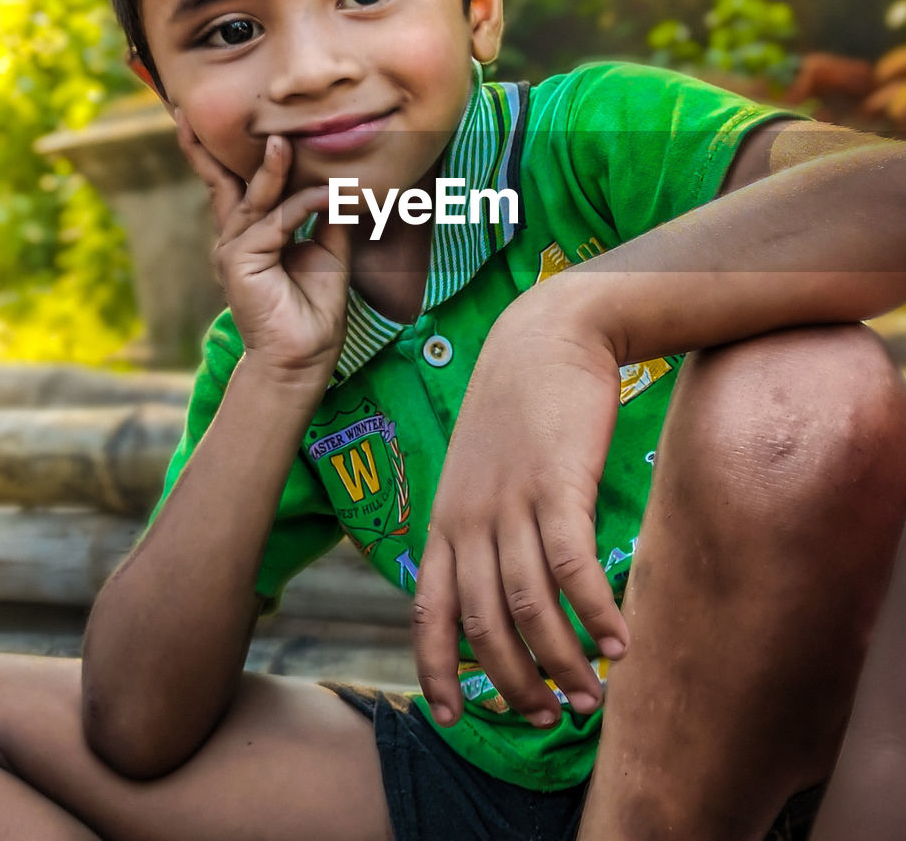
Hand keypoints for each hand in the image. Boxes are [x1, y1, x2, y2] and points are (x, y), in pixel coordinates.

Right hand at [176, 113, 349, 386]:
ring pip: (255, 198)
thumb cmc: (313, 309)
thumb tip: (337, 183)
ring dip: (272, 168)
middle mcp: (235, 239)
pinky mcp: (241, 260)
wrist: (303, 358)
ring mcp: (234, 250)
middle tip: (189, 113)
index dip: (219, 156)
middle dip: (205, 148)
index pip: (232, 187)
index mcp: (250, 236)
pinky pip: (276, 221)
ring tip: (284, 141)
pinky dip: (304, 205)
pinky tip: (329, 196)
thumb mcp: (327, 251)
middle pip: (221, 184)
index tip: (200, 124)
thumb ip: (325, 217)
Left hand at [413, 288, 627, 727]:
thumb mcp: (479, 468)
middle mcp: (469, 517)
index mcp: (444, 519)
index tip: (452, 718)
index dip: (436, 671)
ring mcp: (511, 501)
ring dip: (563, 662)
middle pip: (483, 626)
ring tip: (593, 698)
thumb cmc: (518, 408)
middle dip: (516, 684)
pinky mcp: (557, 483)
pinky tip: (624, 643)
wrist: (548, 334)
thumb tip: (497, 585)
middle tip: (551, 718)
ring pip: (529, 607)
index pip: (428, 613)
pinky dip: (597, 614)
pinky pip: (574, 568)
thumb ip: (479, 523)